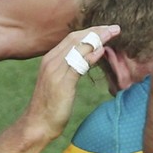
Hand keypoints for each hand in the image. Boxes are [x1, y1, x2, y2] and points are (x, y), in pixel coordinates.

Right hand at [21, 25, 120, 142]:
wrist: (37, 125)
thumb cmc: (50, 106)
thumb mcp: (62, 82)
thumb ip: (74, 67)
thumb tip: (92, 54)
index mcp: (51, 59)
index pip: (72, 38)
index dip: (91, 31)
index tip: (107, 29)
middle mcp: (51, 62)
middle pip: (76, 39)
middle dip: (96, 31)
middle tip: (114, 28)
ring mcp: (55, 72)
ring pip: (77, 48)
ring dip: (97, 39)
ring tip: (112, 34)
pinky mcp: (61, 84)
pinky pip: (77, 65)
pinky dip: (90, 56)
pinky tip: (102, 51)